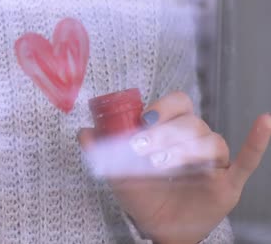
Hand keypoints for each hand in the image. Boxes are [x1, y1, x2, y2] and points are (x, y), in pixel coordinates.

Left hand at [79, 91, 270, 243]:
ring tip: (164, 167)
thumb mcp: (115, 171)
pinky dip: (257, 141)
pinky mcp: (228, 183)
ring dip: (186, 151)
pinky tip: (264, 122)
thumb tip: (83, 131)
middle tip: (146, 148)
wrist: (157, 230)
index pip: (177, 104)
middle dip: (168, 132)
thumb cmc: (141, 195)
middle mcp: (194, 142)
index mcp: (171, 132)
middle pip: (193, 121)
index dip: (162, 108)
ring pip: (211, 140)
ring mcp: (213, 162)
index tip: (142, 121)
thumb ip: (99, 150)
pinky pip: (248, 159)